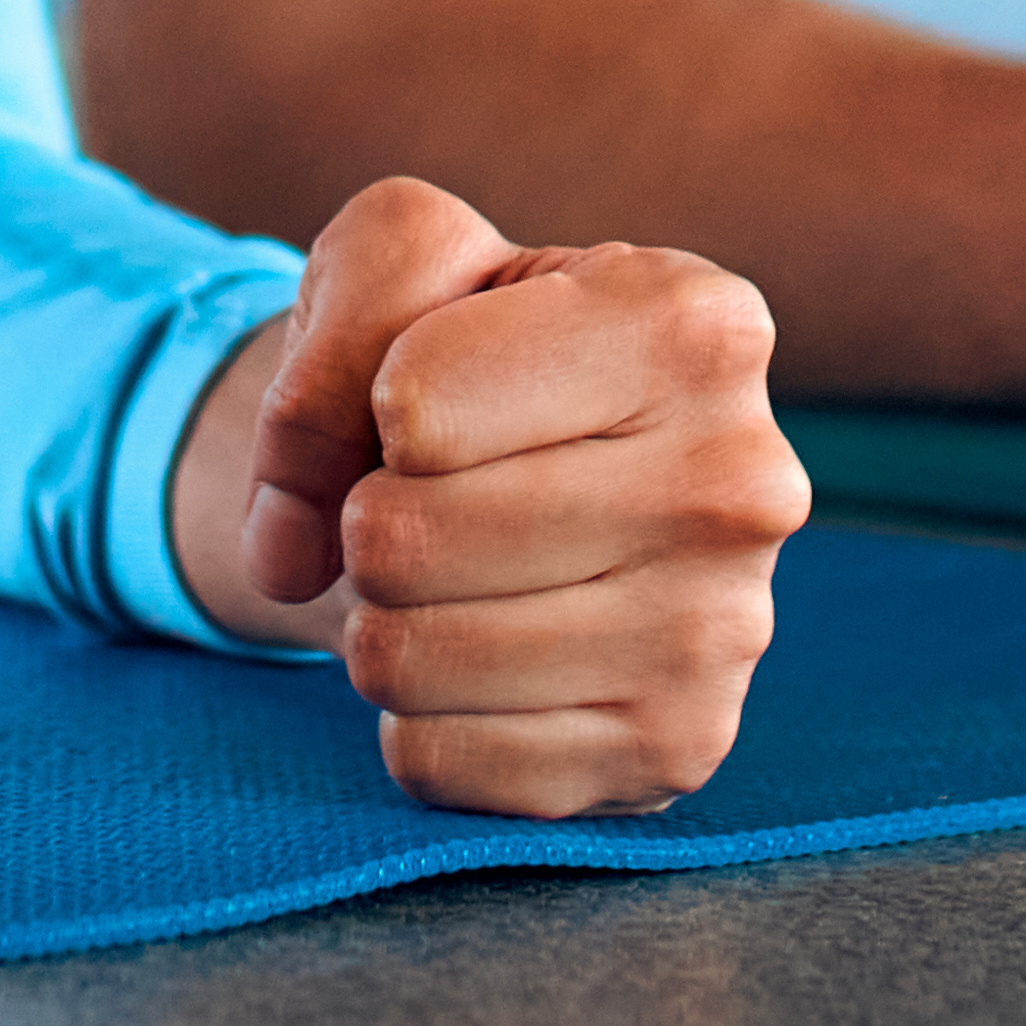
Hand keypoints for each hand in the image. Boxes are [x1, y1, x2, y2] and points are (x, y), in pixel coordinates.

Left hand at [185, 177, 798, 815]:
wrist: (564, 475)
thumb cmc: (475, 350)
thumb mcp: (396, 261)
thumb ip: (324, 344)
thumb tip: (284, 553)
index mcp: (691, 323)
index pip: (413, 402)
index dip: (375, 400)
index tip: (431, 398)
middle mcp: (740, 478)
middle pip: (399, 538)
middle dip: (366, 519)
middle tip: (426, 501)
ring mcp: (722, 631)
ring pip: (404, 660)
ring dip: (379, 623)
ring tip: (450, 578)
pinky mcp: (676, 751)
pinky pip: (435, 764)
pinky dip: (417, 720)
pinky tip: (486, 662)